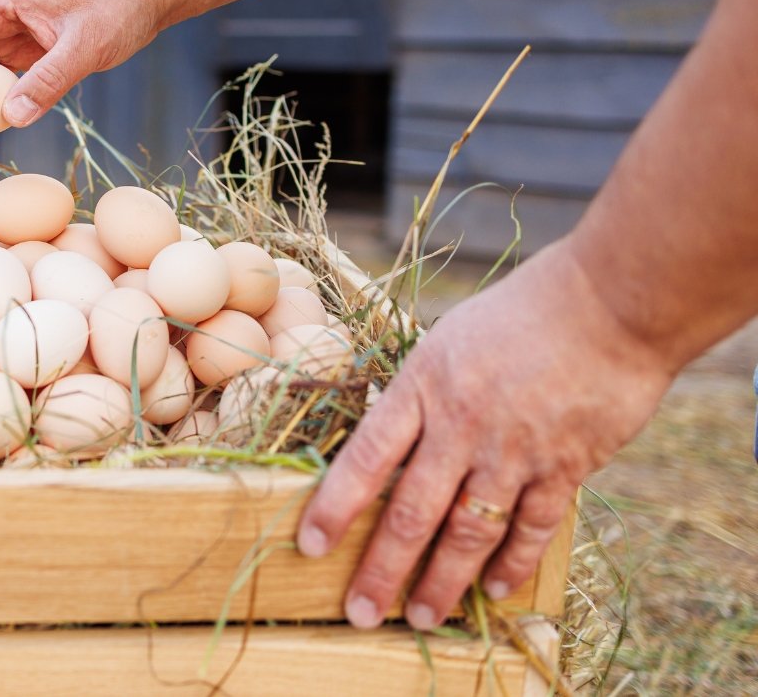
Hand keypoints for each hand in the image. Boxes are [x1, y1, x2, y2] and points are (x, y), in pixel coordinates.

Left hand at [297, 241, 671, 629]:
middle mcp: (462, 424)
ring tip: (419, 616)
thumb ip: (418, 396)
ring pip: (468, 532)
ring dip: (441, 581)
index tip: (310, 545)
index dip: (335, 506)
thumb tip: (385, 447)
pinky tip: (492, 590)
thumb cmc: (518, 315)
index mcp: (422, 387)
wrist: (609, 303)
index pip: (366, 457)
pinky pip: (530, 528)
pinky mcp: (564, 466)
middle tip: (359, 612)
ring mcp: (514, 450)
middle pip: (411, 511)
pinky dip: (510, 563)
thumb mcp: (447, 342)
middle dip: (382, 569)